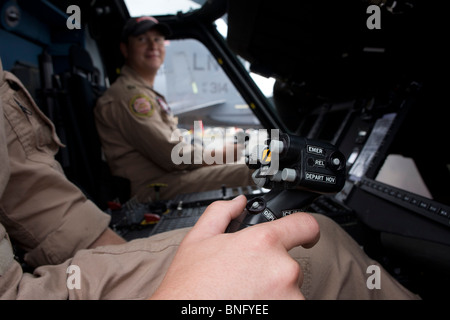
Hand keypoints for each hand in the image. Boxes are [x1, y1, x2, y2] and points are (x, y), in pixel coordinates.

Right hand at [150, 195, 319, 299]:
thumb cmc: (190, 288)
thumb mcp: (198, 240)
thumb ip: (222, 213)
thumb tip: (238, 203)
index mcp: (263, 243)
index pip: (305, 225)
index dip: (305, 228)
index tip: (306, 236)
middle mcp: (282, 269)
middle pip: (290, 262)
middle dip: (272, 268)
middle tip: (246, 277)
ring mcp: (289, 297)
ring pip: (289, 289)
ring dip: (274, 291)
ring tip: (245, 295)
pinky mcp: (289, 313)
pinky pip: (288, 304)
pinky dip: (274, 304)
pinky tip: (250, 304)